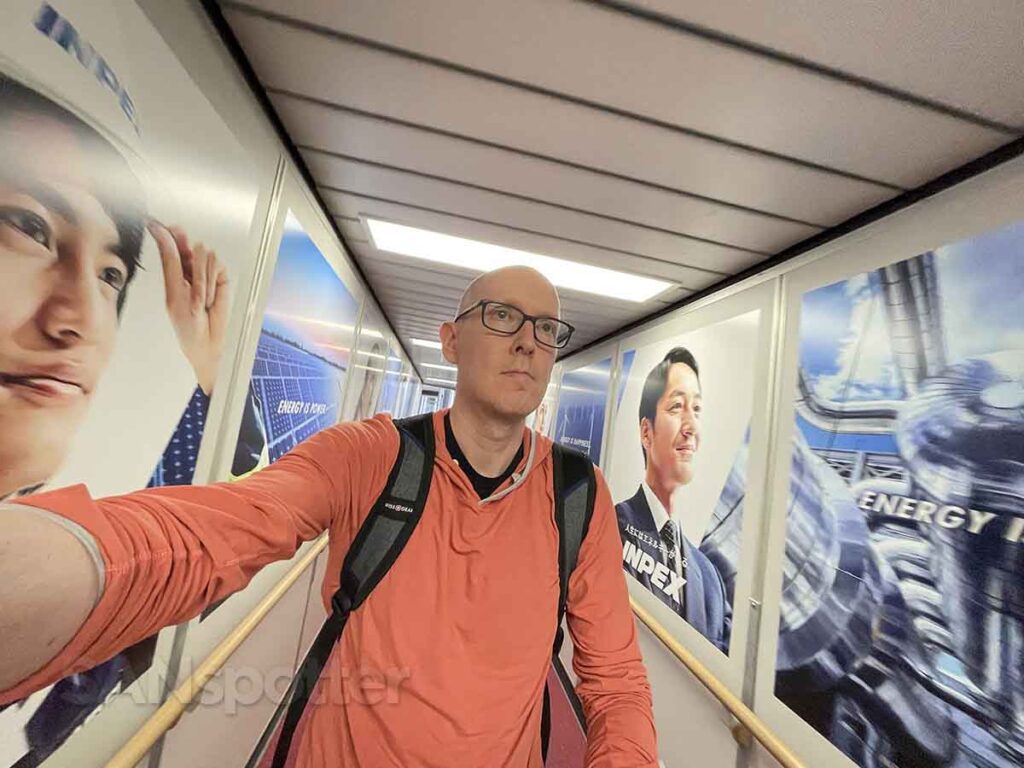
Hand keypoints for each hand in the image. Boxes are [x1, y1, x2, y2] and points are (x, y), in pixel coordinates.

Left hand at [149, 222, 230, 395]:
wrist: (208, 343)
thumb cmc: (187, 326)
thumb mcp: (174, 293)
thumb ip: (172, 263)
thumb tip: (167, 237)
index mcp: (173, 274)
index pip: (169, 248)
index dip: (164, 234)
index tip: (155, 222)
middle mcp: (190, 271)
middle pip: (187, 245)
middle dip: (185, 251)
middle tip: (182, 256)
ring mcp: (207, 274)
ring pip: (203, 254)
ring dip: (200, 278)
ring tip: (199, 298)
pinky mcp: (222, 278)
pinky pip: (216, 265)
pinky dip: (211, 280)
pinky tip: (209, 295)